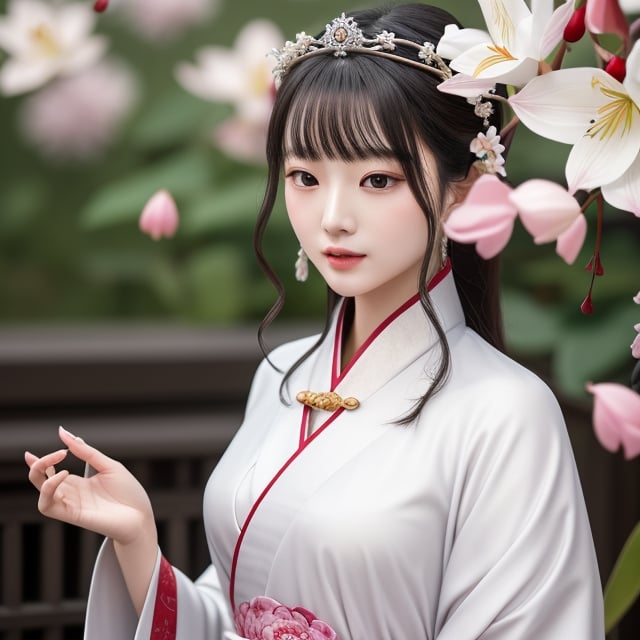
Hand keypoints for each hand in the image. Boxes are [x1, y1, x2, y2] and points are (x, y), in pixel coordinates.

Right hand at [25, 426, 154, 544]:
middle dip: (38, 465)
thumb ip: (85, 451)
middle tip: (56, 453)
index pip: (50, 474)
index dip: (38, 464)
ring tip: (60, 462)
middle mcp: (71, 495)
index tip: (29, 454)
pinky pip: (47, 506)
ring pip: (41, 495)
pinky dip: (49, 488)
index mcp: (78, 484)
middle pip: (40, 482)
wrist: (141, 515)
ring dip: (41, 476)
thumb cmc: (128, 492)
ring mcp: (71, 505)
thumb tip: (63, 432)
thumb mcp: (107, 465)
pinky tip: (64, 475)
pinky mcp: (72, 515)